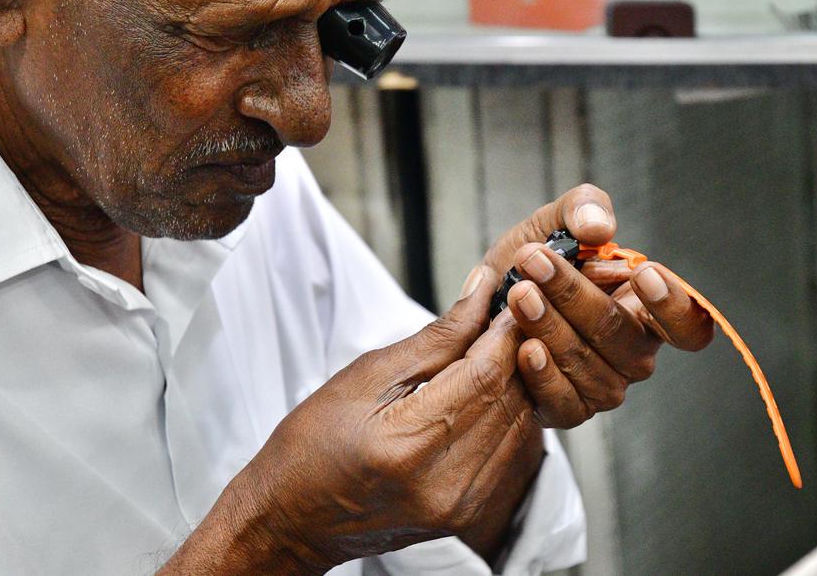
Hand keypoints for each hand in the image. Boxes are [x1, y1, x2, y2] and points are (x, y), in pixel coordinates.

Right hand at [160, 268, 541, 574]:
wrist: (295, 519)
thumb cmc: (313, 446)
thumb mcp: (365, 377)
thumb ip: (434, 339)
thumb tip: (480, 296)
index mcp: (408, 444)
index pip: (484, 374)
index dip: (505, 331)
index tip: (512, 300)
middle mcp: (443, 483)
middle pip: (509, 399)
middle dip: (517, 351)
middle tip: (510, 318)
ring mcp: (461, 505)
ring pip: (522, 426)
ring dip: (519, 384)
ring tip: (498, 354)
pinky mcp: (471, 515)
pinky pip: (515, 454)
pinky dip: (512, 418)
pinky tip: (492, 397)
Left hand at [493, 187, 715, 428]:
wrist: (485, 303)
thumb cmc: (534, 264)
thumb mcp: (554, 223)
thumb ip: (582, 208)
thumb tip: (600, 226)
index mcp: (647, 309)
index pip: (689, 324)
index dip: (674, 305)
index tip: (643, 273)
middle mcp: (634, 352)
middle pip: (622, 336)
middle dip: (575, 295)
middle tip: (534, 261)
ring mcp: (605, 384)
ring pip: (588, 363)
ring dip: (549, 325)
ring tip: (518, 293)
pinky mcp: (570, 408)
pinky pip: (564, 400)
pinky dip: (542, 373)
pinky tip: (523, 347)